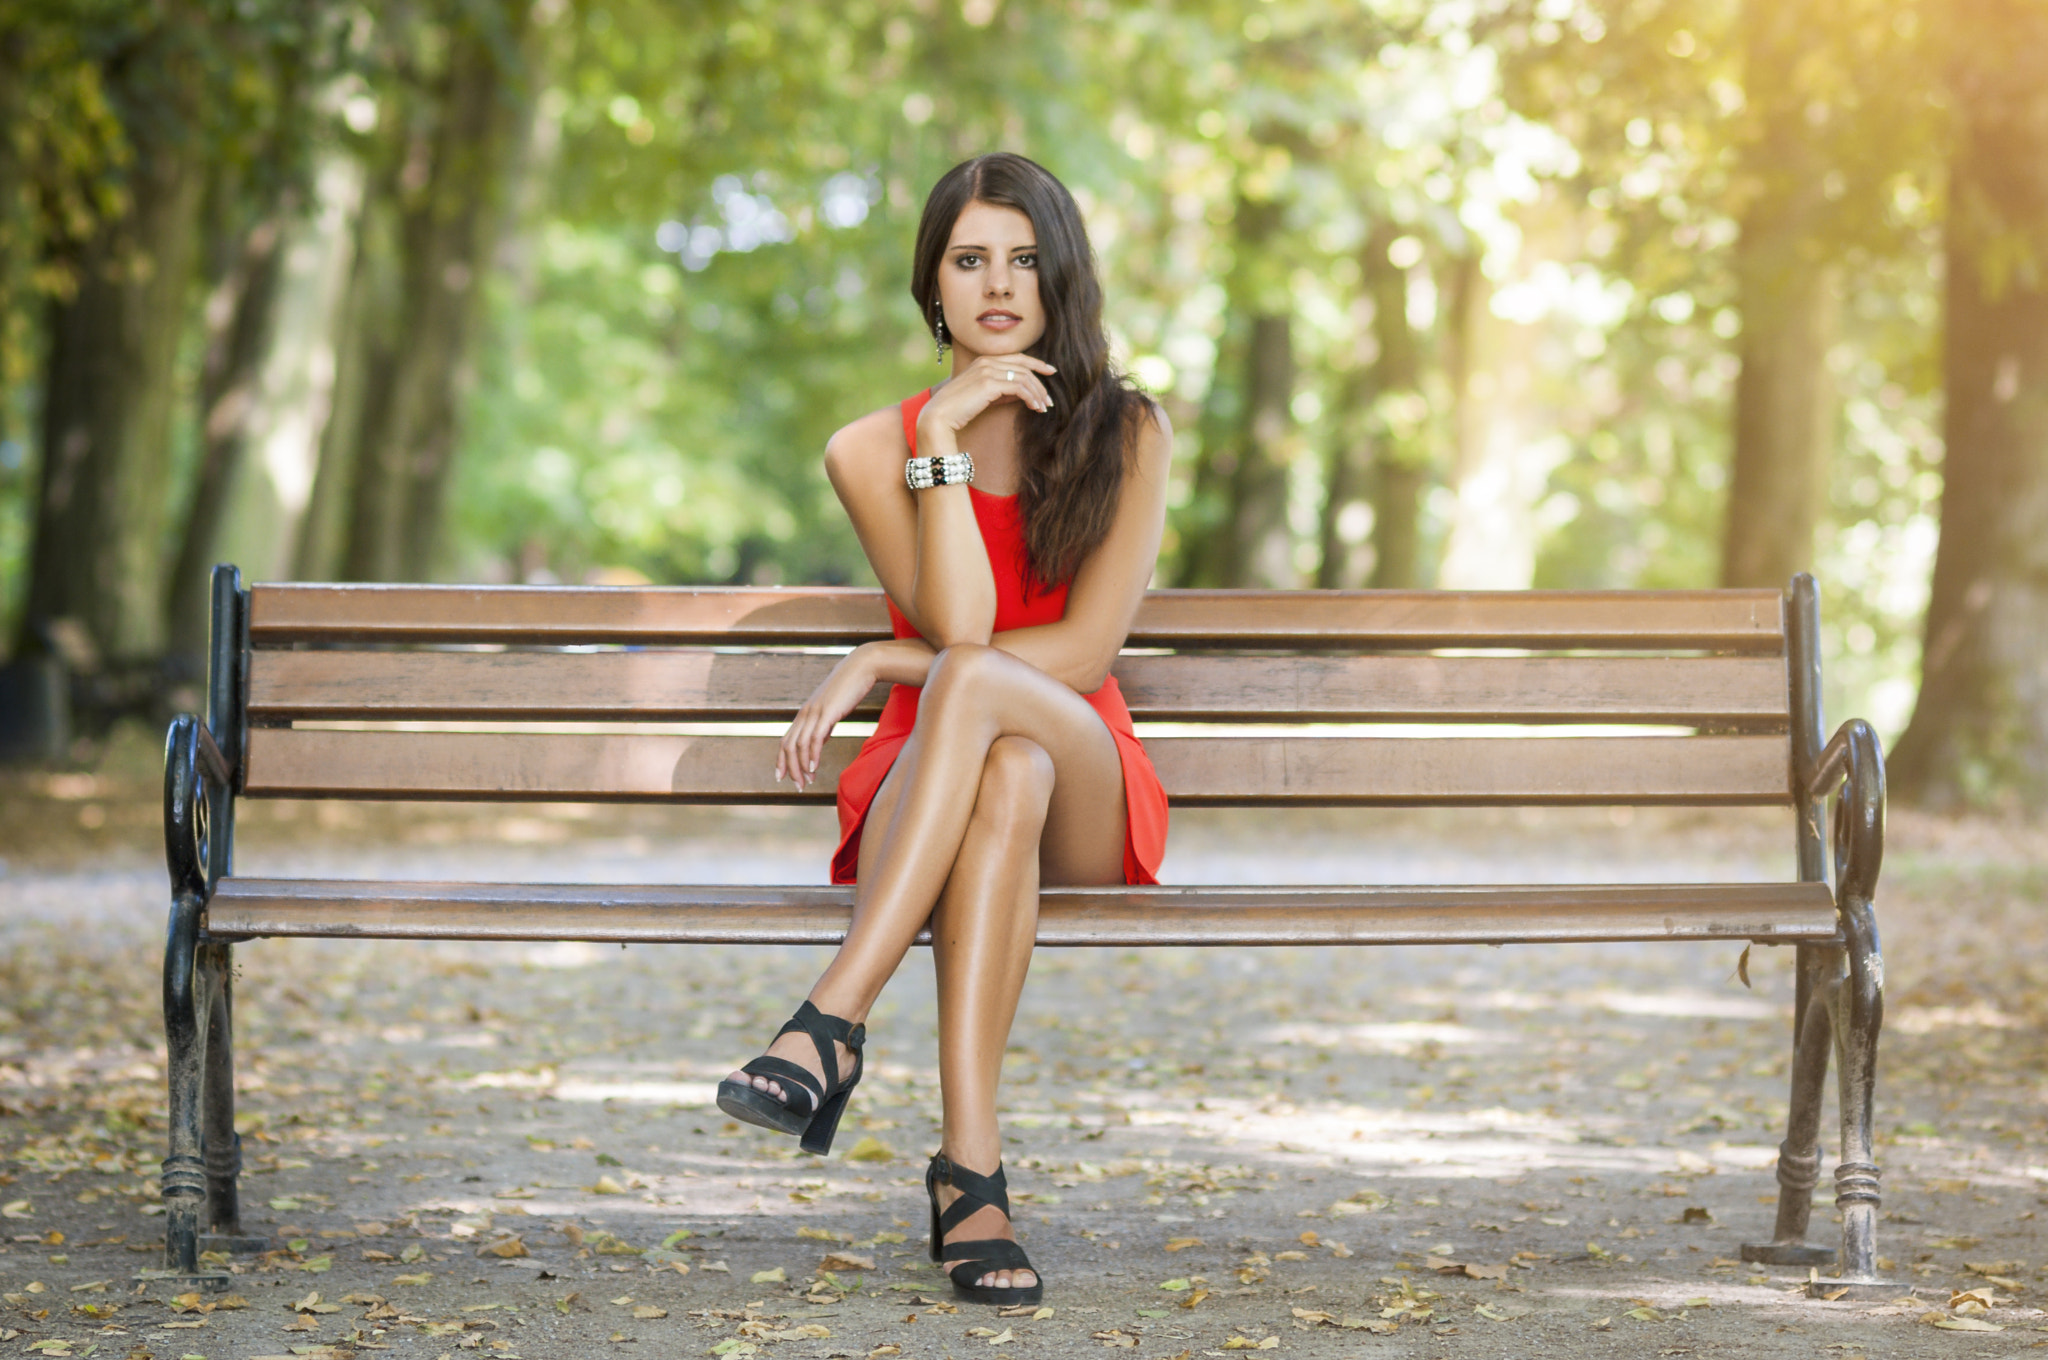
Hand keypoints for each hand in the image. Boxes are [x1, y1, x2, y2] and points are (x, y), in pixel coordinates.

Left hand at [776, 645, 879, 790]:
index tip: (781, 777)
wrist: (861, 668)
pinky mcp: (827, 712)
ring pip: (800, 745)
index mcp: (805, 714)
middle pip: (788, 746)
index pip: (786, 741)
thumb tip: (818, 743)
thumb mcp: (832, 711)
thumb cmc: (849, 689)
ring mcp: (814, 712)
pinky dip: (812, 755)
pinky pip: (815, 738)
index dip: (781, 761)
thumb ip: (823, 727)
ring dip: (801, 767)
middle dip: (790, 769)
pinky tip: (814, 767)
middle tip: (797, 786)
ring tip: (807, 782)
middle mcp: (805, 714)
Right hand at [917, 353, 1058, 447]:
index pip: (1017, 357)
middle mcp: (986, 361)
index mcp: (983, 360)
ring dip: (1037, 393)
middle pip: (1023, 366)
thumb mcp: (983, 396)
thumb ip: (1000, 391)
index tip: (1051, 372)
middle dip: (1040, 382)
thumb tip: (1021, 394)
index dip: (1036, 363)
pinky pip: (1019, 388)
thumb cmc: (958, 409)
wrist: (939, 416)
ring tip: (1044, 407)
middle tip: (1049, 399)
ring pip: (1023, 377)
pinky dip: (1030, 397)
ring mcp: (987, 371)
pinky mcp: (989, 384)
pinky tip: (1035, 407)